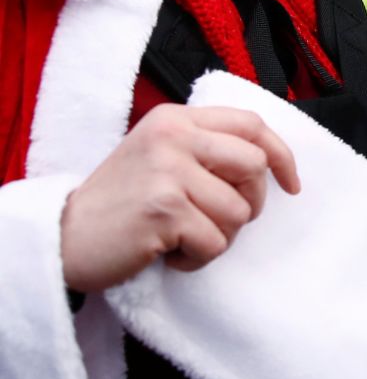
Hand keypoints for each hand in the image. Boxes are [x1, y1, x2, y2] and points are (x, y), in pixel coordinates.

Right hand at [59, 105, 300, 292]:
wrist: (63, 237)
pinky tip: (170, 254)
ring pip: (238, 211)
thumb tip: (268, 161)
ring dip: (219, 236)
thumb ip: (204, 148)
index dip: (281, 155)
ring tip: (183, 238)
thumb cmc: (119, 202)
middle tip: (221, 221)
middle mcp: (173, 137)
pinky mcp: (164, 210)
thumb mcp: (159, 155)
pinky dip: (198, 258)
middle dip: (251, 202)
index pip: (251, 124)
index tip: (290, 185)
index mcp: (175, 119)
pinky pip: (215, 242)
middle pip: (254, 166)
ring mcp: (168, 172)